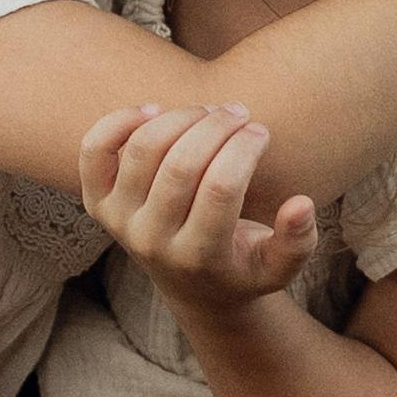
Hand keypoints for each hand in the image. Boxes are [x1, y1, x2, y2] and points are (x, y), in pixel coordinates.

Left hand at [80, 103, 319, 312]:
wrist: (193, 287)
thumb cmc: (243, 265)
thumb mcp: (278, 266)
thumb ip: (298, 240)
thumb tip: (301, 203)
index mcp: (199, 258)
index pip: (221, 189)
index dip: (244, 149)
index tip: (261, 130)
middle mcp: (151, 243)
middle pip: (181, 165)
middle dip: (217, 126)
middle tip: (239, 112)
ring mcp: (119, 222)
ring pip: (144, 149)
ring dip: (181, 116)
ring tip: (209, 111)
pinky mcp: (98, 202)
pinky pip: (95, 149)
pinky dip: (120, 120)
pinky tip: (156, 110)